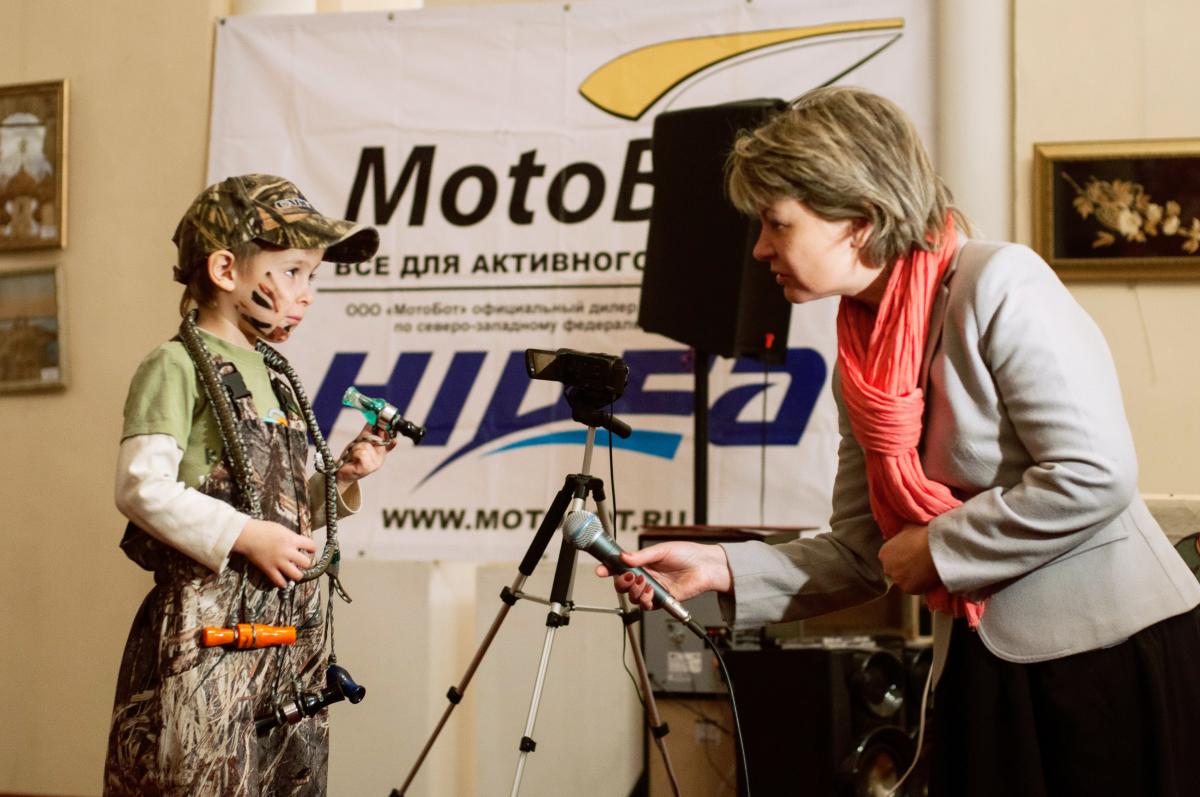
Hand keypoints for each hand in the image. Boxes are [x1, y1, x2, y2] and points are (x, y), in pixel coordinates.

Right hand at [233, 518, 317, 587]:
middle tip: (302, 563)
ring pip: (296, 575)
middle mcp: (288, 552)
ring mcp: (279, 562)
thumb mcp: (282, 529)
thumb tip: (298, 543)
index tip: (310, 550)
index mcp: (292, 539)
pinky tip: (283, 580)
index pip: (311, 545)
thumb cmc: (263, 529)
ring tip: (294, 572)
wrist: (247, 535)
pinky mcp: (269, 569)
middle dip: (306, 564)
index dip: (312, 549)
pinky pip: (280, 581)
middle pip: (306, 563)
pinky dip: (283, 583)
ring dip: (297, 575)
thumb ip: (291, 537)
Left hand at [335, 423, 396, 489]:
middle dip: (364, 441)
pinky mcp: (367, 468)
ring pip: (366, 447)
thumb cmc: (351, 457)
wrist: (342, 471)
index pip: (388, 442)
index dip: (390, 437)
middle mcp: (380, 459)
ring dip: (356, 448)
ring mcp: (374, 464)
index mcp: (380, 453)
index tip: (391, 434)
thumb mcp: (361, 442)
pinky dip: (354, 453)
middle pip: (375, 441)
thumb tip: (374, 419)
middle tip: (356, 446)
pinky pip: (362, 453)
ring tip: (353, 454)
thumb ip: (368, 432)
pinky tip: (353, 459)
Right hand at [596, 541, 732, 611]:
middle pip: (623, 585)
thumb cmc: (688, 554)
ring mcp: (653, 589)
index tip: (601, 570)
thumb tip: (624, 557)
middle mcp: (646, 577)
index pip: (621, 567)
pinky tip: (652, 591)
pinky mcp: (662, 600)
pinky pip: (647, 606)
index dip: (608, 569)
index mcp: (643, 563)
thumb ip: (642, 556)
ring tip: (645, 582)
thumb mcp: (662, 550)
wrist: (706, 566)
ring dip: (635, 591)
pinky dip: (646, 600)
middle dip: (621, 582)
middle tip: (629, 576)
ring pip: (633, 597)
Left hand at [877, 523, 942, 594]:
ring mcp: (897, 580)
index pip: (889, 558)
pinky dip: (920, 585)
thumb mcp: (907, 528)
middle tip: (917, 564)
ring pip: (904, 581)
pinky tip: (928, 577)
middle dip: (904, 568)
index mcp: (884, 553)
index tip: (910, 556)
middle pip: (895, 571)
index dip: (900, 557)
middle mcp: (887, 568)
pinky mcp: (908, 590)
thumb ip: (900, 534)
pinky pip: (914, 589)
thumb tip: (901, 534)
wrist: (937, 548)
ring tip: (924, 570)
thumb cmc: (922, 535)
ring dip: (911, 577)